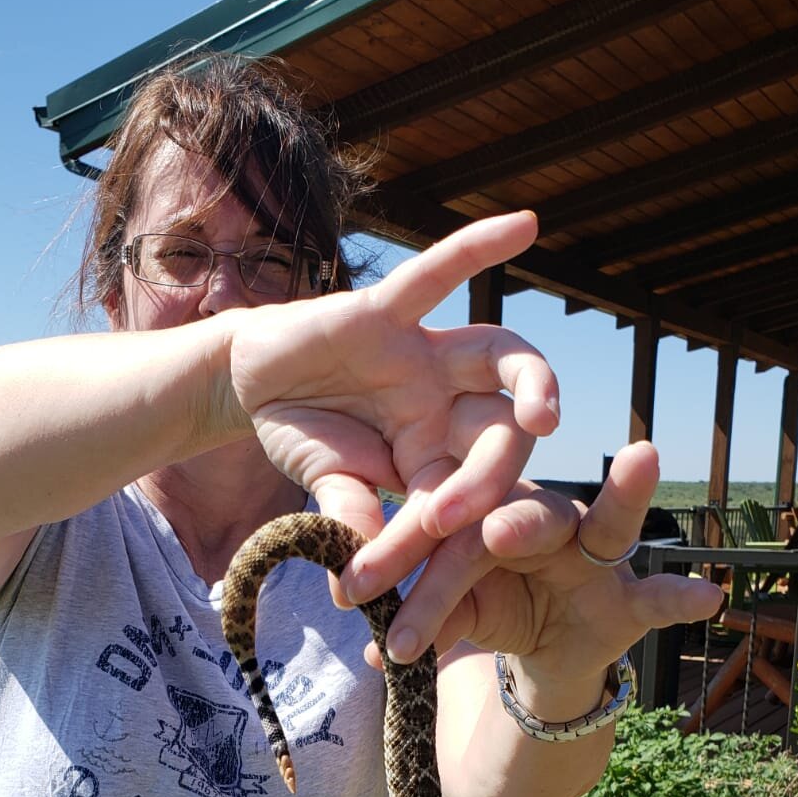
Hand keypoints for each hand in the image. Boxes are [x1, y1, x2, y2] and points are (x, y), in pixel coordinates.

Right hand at [227, 211, 558, 544]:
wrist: (252, 384)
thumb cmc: (300, 436)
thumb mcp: (323, 482)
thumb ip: (348, 513)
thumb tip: (356, 570)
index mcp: (439, 454)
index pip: (464, 494)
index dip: (455, 523)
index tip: (433, 556)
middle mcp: (448, 401)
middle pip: (499, 433)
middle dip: (488, 477)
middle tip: (467, 513)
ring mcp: (428, 353)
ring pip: (500, 356)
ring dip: (534, 383)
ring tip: (545, 419)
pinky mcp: (391, 310)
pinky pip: (439, 274)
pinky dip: (478, 248)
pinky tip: (526, 225)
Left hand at [350, 443, 724, 695]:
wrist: (534, 652)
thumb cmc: (486, 610)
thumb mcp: (451, 618)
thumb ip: (428, 624)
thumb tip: (376, 657)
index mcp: (486, 517)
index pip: (446, 529)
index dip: (406, 553)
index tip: (362, 583)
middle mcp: (544, 522)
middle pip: (522, 516)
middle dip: (508, 525)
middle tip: (494, 532)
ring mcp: (594, 558)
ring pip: (608, 525)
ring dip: (624, 497)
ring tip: (642, 458)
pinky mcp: (628, 602)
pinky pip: (657, 599)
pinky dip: (681, 597)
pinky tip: (711, 598)